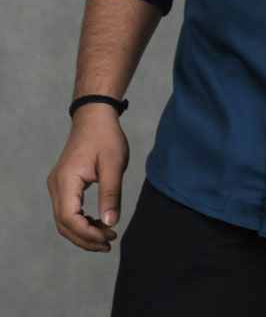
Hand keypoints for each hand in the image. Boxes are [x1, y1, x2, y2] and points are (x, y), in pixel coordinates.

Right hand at [47, 104, 129, 251]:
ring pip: (64, 220)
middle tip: (109, 243)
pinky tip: (98, 223)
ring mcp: (57, 185)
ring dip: (83, 232)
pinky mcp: (63, 185)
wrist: (95, 116)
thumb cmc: (106, 136)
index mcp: (66, 180)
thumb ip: (111, 193)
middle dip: (86, 238)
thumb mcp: (114, 163)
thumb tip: (110, 223)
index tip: (108, 238)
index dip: (87, 234)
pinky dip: (81, 221)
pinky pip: (67, 211)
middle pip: (64, 224)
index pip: (69, 218)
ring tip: (106, 236)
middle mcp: (56, 185)